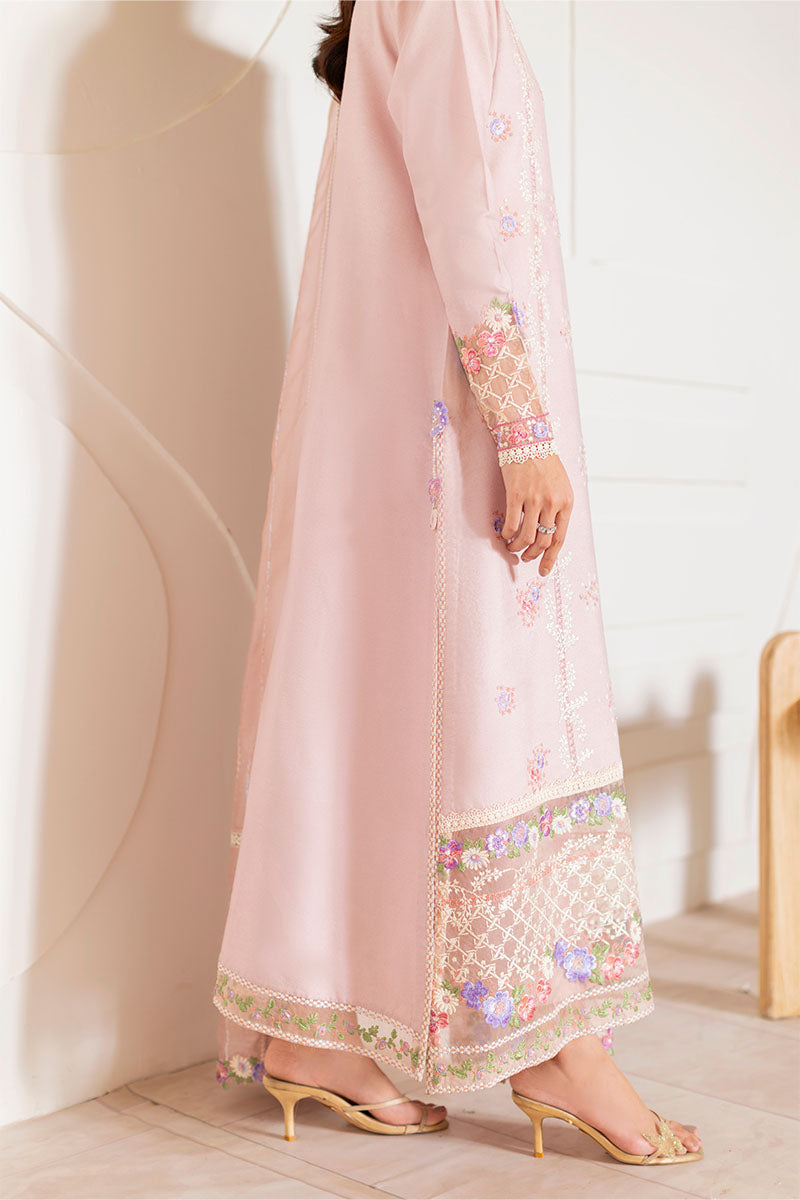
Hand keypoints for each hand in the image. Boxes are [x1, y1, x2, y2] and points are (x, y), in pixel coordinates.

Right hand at [500, 454, 572, 574]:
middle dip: (532, 554)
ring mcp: (534, 499)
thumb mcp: (561, 485)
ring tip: (512, 547)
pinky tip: (504, 535)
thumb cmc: (544, 462)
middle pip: (542, 541)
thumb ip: (558, 507)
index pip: (559, 538)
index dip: (550, 558)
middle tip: (524, 558)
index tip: (544, 570)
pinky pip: (511, 524)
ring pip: (526, 537)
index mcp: (566, 502)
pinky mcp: (516, 495)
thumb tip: (549, 532)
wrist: (528, 438)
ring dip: (517, 547)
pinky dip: (507, 534)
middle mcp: (552, 503)